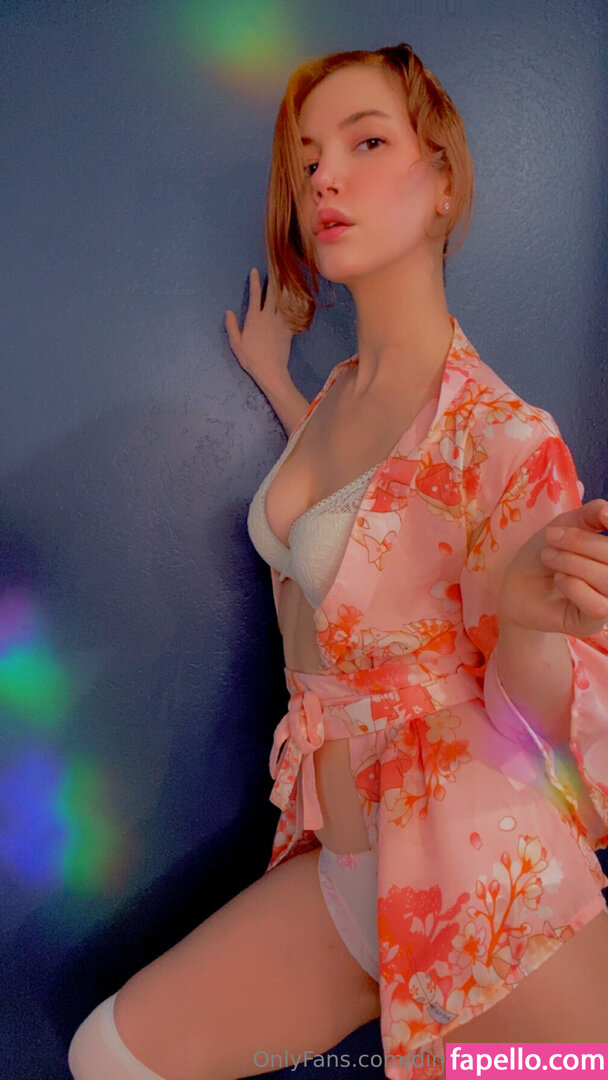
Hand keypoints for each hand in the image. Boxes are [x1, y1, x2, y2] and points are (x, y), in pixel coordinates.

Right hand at [225, 268, 294, 390]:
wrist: (271, 371)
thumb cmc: (251, 359)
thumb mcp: (236, 344)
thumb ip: (232, 326)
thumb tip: (229, 312)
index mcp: (254, 318)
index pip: (254, 295)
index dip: (255, 281)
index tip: (255, 270)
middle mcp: (268, 316)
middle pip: (272, 292)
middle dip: (274, 276)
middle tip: (277, 264)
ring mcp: (280, 322)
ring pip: (284, 299)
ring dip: (286, 285)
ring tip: (289, 273)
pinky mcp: (289, 329)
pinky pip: (293, 312)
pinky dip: (295, 302)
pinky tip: (298, 294)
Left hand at [497, 498, 607, 638]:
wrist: (517, 582)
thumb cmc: (547, 551)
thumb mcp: (568, 523)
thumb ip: (593, 513)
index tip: (601, 517)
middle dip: (579, 542)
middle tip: (550, 539)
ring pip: (607, 579)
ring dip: (571, 563)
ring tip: (548, 557)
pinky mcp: (592, 624)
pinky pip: (598, 606)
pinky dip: (574, 586)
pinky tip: (559, 580)